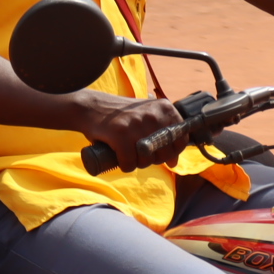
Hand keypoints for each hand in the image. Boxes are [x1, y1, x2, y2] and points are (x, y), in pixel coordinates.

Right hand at [68, 91, 184, 172]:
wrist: (92, 107)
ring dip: (137, 163)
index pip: (181, 139)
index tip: (159, 152)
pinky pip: (129, 162)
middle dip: (152, 159)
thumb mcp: (147, 117)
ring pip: (146, 160)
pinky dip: (125, 165)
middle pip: (164, 153)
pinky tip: (120, 158)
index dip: (171, 152)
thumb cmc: (122, 116)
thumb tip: (175, 163)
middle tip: (139, 153)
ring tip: (129, 153)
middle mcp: (153, 115)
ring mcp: (136, 124)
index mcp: (164, 108)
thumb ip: (163, 134)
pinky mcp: (120, 134)